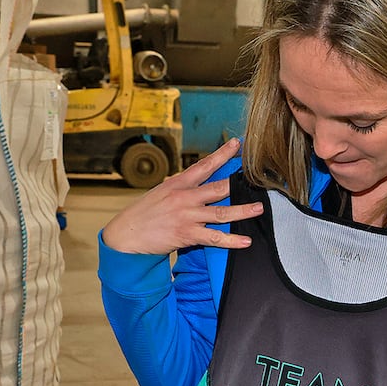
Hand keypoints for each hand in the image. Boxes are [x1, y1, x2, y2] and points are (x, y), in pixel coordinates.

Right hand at [100, 138, 260, 253]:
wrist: (127, 234)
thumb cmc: (145, 213)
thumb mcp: (161, 193)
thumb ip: (181, 187)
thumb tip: (196, 181)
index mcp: (178, 184)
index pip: (204, 165)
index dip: (222, 154)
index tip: (237, 144)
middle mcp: (185, 197)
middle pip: (218, 187)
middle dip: (239, 183)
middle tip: (260, 178)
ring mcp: (187, 216)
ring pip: (221, 212)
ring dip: (242, 211)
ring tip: (259, 208)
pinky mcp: (187, 234)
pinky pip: (214, 237)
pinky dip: (231, 240)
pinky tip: (245, 241)